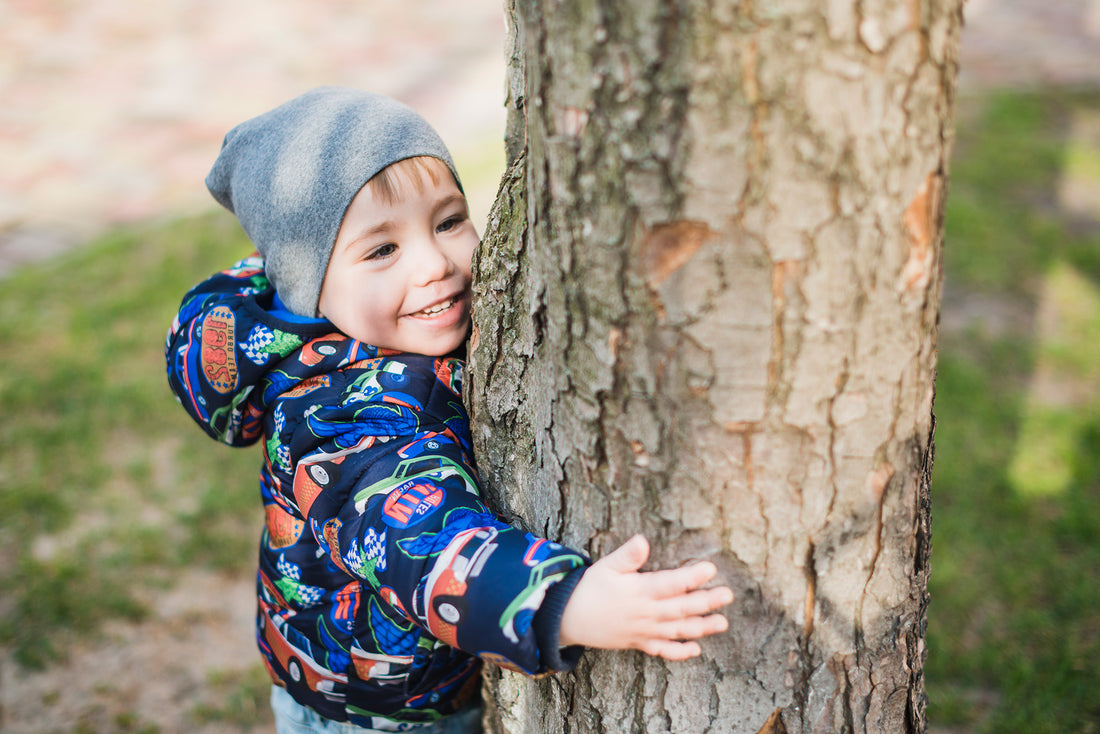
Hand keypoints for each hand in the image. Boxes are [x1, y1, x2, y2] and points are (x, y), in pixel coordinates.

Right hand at [558, 534, 733, 659]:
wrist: (569, 618)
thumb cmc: (589, 588)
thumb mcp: (606, 566)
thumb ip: (627, 555)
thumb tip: (643, 540)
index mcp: (640, 591)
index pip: (671, 583)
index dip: (692, 576)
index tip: (711, 568)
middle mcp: (646, 613)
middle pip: (682, 608)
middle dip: (707, 602)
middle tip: (728, 595)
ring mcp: (644, 631)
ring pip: (678, 630)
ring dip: (702, 627)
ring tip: (722, 623)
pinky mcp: (639, 643)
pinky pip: (663, 650)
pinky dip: (680, 652)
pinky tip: (696, 649)